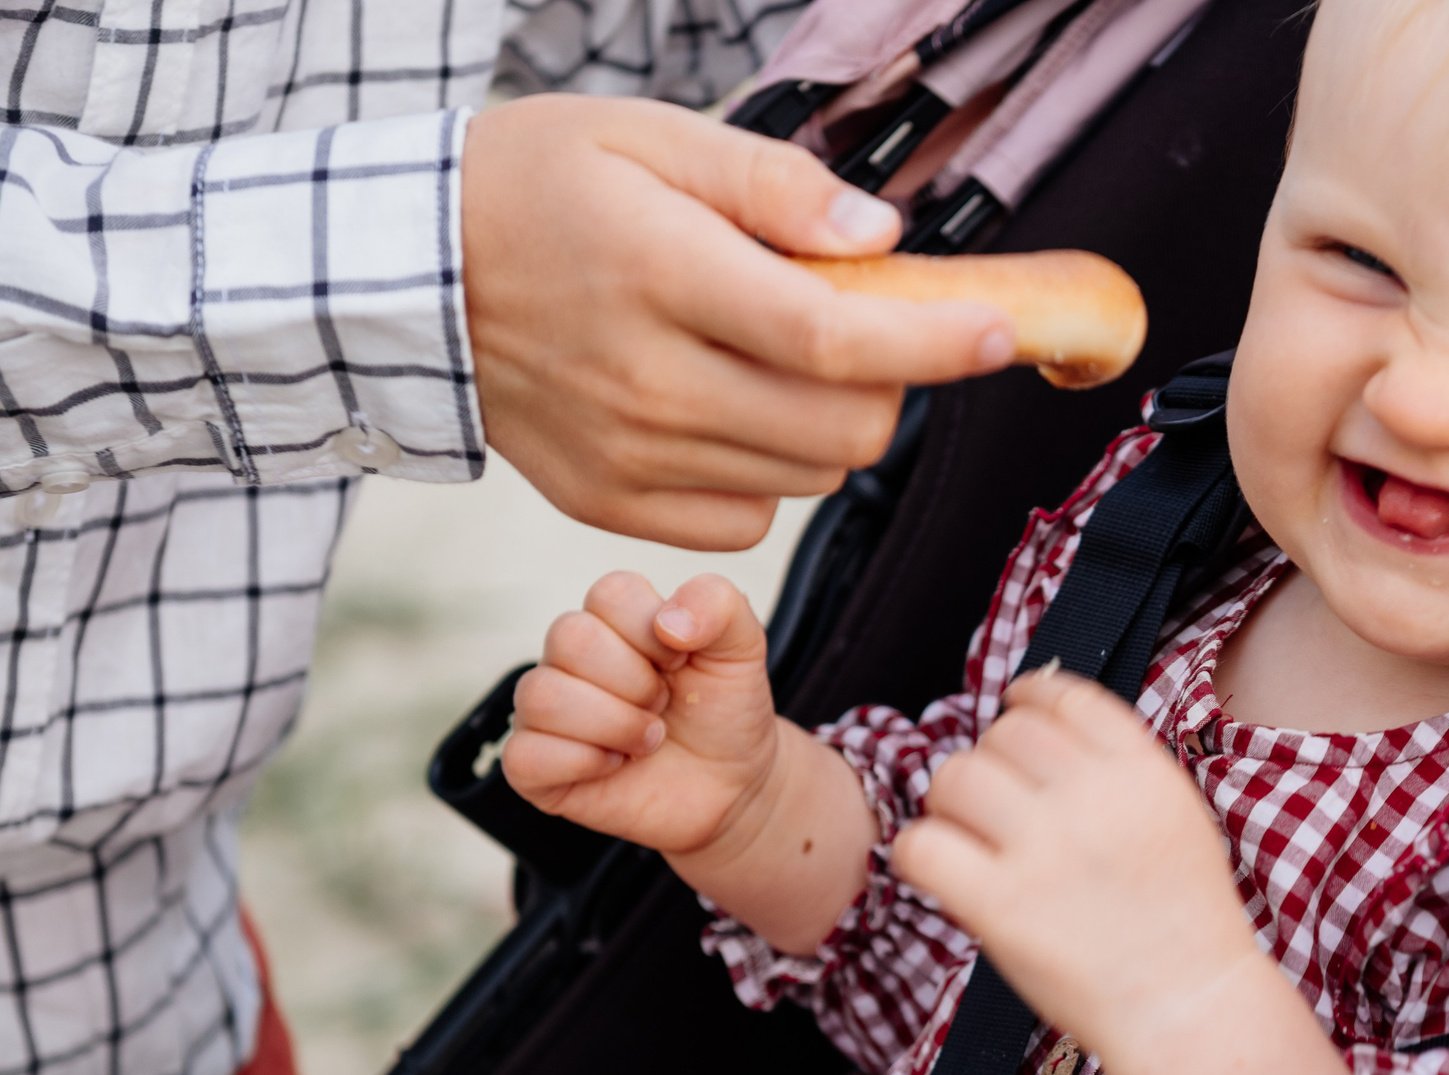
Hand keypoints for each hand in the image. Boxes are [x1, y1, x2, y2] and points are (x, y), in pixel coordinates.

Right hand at [462, 96, 1019, 549]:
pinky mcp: (612, 504)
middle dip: (887, 383)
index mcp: (663, 274)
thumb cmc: (534, 188)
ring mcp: (629, 455)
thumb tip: (880, 233)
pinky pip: (747, 520)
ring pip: (807, 477)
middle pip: (844, 429)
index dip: (936, 341)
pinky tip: (724, 410)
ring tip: (772, 358)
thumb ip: (776, 184)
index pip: (835, 336)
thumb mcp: (652, 136)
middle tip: (857, 326)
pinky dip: (764, 475)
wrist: (405, 275)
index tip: (999, 330)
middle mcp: (648, 380)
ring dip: (827, 426)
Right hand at [502, 572, 874, 951]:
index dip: (656, 634)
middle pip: (570, 638)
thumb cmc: (724, 712)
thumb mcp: (741, 647)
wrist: (733, 785)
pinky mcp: (534, 768)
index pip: (609, 594)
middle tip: (663, 706)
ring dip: (616, 724)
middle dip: (639, 683)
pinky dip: (583, 763)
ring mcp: (545, 712)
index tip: (681, 662)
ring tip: (648, 739)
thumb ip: (718, 603)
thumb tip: (669, 619)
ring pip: (542, 695)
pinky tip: (615, 766)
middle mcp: (568, 658)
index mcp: (611, 618)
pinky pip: (525, 755)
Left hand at [892, 668, 1353, 1074]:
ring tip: (971, 840)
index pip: (1065, 697)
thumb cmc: (1185, 925)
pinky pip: (922, 846)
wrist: (1189, 1008)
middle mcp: (1092, 798)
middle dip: (993, 762)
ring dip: (952, 804)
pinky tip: (944, 874)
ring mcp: (1043, 850)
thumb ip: (1122, 772)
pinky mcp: (999, 905)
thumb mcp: (1177, 819)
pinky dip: (922, 854)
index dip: (1030, 699)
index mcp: (1142, 772)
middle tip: (998, 807)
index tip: (1015, 713)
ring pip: (954, 778)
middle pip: (1003, 734)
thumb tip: (1049, 734)